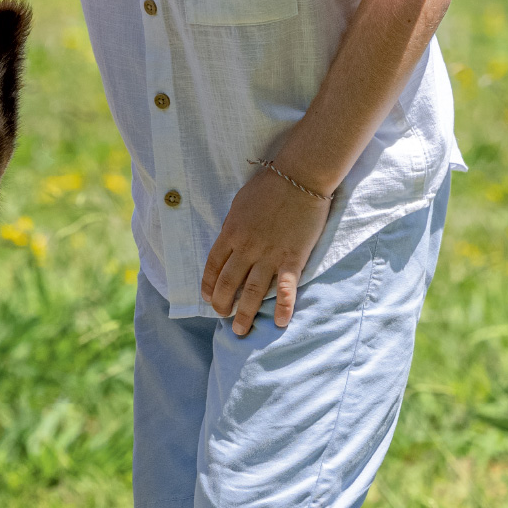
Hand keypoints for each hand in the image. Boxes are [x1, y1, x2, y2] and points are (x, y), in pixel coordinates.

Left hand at [200, 166, 333, 333]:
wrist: (299, 176)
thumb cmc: (269, 185)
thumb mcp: (240, 204)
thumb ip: (234, 225)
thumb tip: (230, 240)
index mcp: (231, 233)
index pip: (214, 265)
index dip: (209, 284)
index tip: (208, 297)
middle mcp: (246, 248)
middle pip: (228, 283)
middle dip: (222, 304)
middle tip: (222, 317)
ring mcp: (269, 255)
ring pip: (252, 291)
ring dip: (244, 313)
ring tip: (240, 330)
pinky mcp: (293, 258)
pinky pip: (285, 289)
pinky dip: (282, 307)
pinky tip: (279, 322)